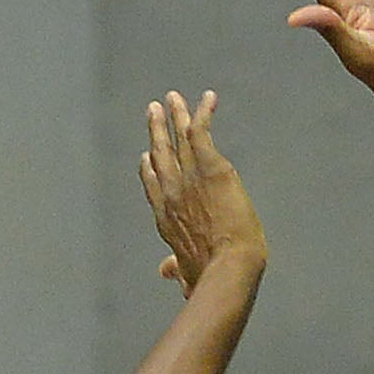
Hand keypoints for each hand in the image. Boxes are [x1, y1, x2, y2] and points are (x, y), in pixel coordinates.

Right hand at [139, 90, 264, 292]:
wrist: (227, 267)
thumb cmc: (211, 275)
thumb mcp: (187, 273)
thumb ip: (176, 270)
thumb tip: (166, 272)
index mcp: (166, 217)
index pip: (153, 185)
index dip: (149, 168)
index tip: (146, 155)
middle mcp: (172, 191)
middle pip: (160, 154)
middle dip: (157, 130)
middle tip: (153, 111)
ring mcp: (189, 177)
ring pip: (178, 138)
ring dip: (175, 115)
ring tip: (172, 97)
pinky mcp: (211, 167)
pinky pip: (202, 133)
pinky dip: (204, 113)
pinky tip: (209, 98)